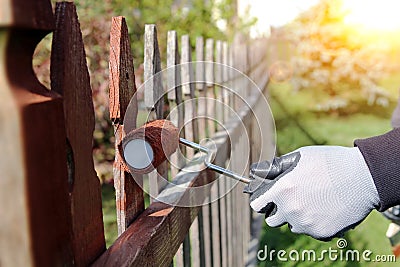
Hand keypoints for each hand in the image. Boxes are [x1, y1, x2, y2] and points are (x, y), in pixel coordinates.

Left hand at [244, 146, 379, 240]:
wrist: (363, 177)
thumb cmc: (329, 162)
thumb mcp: (299, 157)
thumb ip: (275, 167)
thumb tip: (256, 171)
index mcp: (282, 189)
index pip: (257, 205)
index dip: (261, 201)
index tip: (266, 199)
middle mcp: (291, 209)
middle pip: (272, 220)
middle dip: (278, 211)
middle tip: (292, 199)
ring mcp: (306, 223)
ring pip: (292, 225)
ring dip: (296, 217)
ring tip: (312, 201)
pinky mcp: (321, 232)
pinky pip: (310, 230)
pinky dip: (314, 223)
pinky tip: (325, 208)